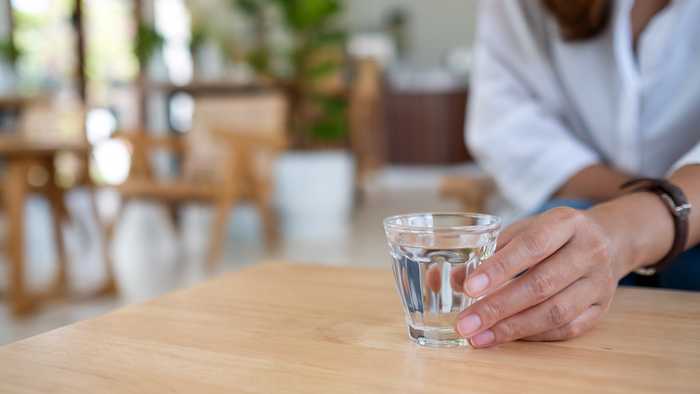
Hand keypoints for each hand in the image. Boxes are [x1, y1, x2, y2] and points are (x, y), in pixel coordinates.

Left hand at [454, 207, 619, 347]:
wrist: (609, 240)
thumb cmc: (554, 235)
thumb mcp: (525, 230)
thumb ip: (489, 252)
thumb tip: (450, 280)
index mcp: (567, 222)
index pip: (532, 246)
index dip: (500, 268)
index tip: (469, 288)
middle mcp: (589, 251)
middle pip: (542, 284)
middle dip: (498, 307)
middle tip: (465, 323)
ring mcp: (600, 282)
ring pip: (556, 312)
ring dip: (513, 328)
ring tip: (479, 337)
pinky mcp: (601, 308)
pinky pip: (567, 328)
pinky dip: (533, 335)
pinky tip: (506, 337)